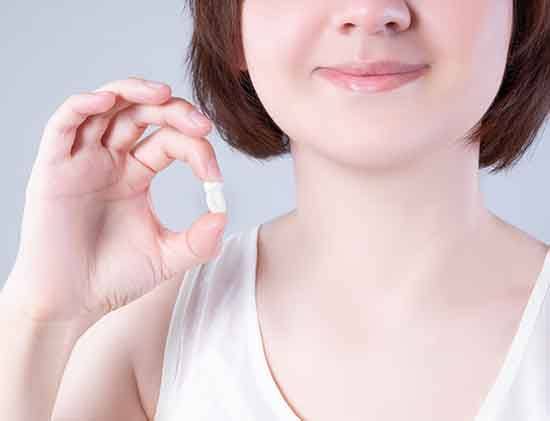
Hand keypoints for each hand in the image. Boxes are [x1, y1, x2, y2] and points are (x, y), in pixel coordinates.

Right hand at [4, 77, 226, 325]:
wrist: (71, 304)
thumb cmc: (114, 279)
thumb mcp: (165, 258)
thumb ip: (198, 241)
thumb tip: (223, 214)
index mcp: (137, 175)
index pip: (170, 141)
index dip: (197, 150)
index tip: (214, 177)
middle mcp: (110, 160)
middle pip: (142, 113)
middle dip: (175, 111)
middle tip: (203, 124)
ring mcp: (82, 161)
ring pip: (105, 107)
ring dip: (134, 91)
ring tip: (165, 93)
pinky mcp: (53, 168)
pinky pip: (64, 125)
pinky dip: (83, 105)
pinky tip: (108, 100)